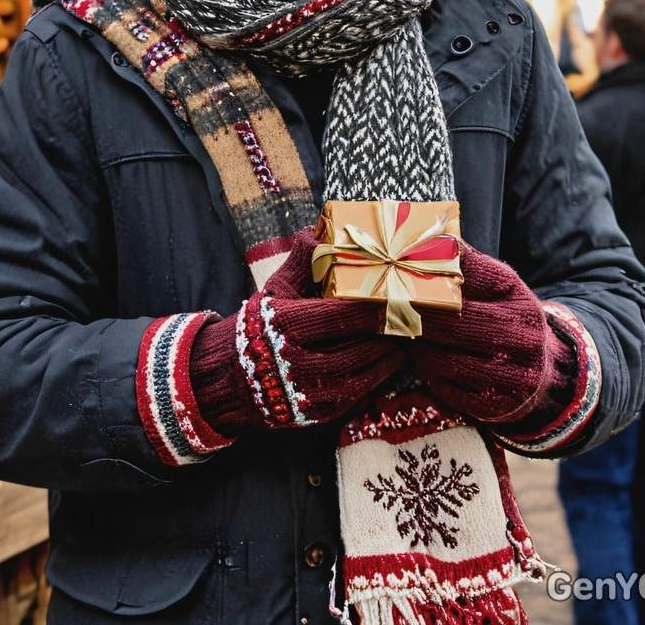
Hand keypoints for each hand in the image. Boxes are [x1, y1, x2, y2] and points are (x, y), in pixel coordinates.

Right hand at [190, 229, 403, 432]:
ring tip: (407, 331)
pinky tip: (392, 356)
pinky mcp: (320, 414)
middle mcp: (299, 362)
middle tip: (413, 311)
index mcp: (288, 325)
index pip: (344, 314)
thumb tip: (321, 231)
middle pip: (361, 343)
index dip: (375, 304)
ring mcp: (311, 392)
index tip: (398, 291)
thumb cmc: (259, 324)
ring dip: (391, 350)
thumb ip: (303, 261)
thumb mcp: (276, 289)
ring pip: (365, 369)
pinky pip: (360, 391)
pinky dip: (381, 373)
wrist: (231, 379)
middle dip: (390, 328)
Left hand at [412, 243, 571, 424]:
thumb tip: (424, 241)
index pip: (468, 281)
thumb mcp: (499, 287)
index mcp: (518, 300)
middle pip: (450, 325)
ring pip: (443, 360)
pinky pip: (446, 389)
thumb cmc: (508, 318)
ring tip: (405, 334)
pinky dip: (427, 372)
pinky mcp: (494, 406)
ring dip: (417, 346)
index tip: (398, 270)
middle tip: (388, 306)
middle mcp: (521, 339)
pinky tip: (423, 359)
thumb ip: (466, 265)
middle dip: (414, 315)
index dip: (427, 275)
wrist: (544, 372)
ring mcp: (510, 377)